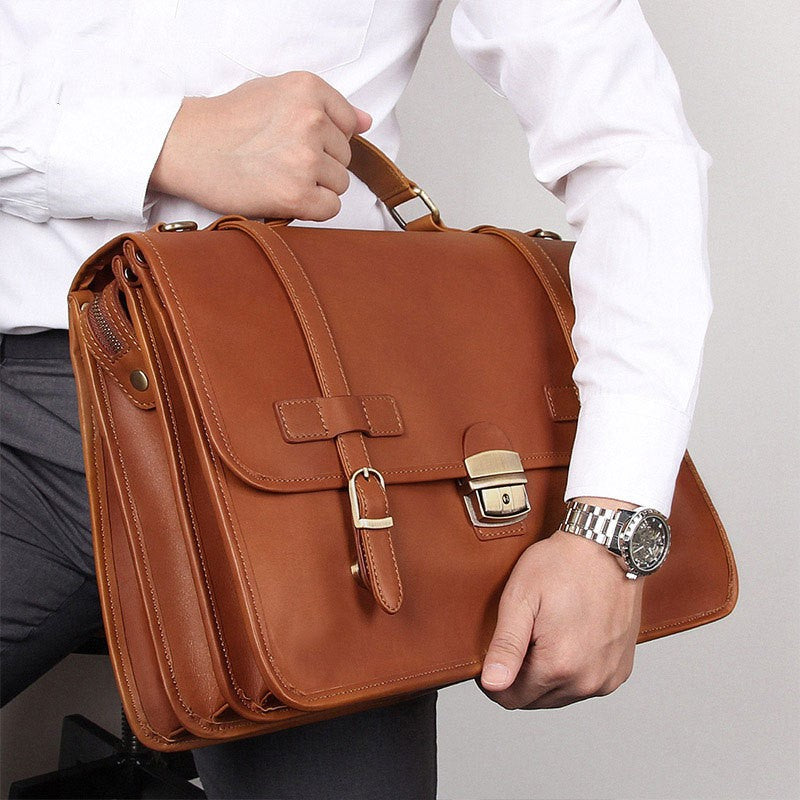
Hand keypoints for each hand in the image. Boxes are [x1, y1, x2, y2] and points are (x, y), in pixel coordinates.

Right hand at [149, 71, 371, 220]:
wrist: (186, 147)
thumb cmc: (227, 121)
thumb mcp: (275, 92)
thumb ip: (325, 106)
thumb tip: (367, 122)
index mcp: (308, 89)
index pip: (350, 125)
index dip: (326, 139)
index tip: (297, 141)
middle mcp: (311, 120)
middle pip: (345, 158)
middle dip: (320, 164)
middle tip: (281, 161)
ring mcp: (305, 158)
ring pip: (340, 184)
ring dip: (316, 187)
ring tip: (279, 177)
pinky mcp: (296, 193)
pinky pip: (330, 208)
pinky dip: (312, 208)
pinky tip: (285, 196)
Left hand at [480, 497, 642, 708]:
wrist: (607, 547)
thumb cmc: (562, 565)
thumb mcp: (521, 599)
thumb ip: (506, 647)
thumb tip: (491, 685)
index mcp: (558, 666)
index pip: (510, 698)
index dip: (495, 678)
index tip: (495, 651)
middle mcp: (587, 681)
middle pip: (534, 699)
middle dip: (521, 674)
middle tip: (524, 633)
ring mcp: (607, 677)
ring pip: (559, 695)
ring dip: (547, 673)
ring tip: (546, 632)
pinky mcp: (620, 670)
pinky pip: (585, 685)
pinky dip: (572, 669)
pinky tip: (569, 637)